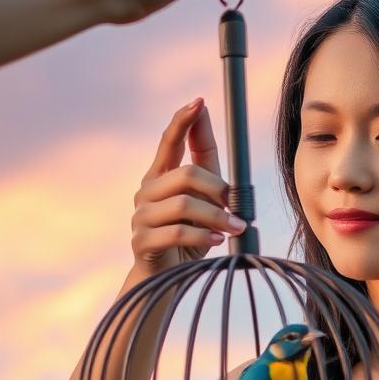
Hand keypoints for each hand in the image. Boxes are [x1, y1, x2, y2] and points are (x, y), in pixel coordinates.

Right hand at [130, 97, 246, 274]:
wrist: (167, 277)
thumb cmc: (187, 236)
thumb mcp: (202, 200)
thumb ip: (207, 167)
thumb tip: (208, 122)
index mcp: (160, 177)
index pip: (169, 142)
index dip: (182, 121)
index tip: (198, 102)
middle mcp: (146, 192)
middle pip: (186, 175)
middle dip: (218, 189)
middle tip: (237, 207)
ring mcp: (141, 216)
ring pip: (184, 205)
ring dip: (217, 217)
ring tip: (235, 228)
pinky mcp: (142, 241)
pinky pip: (178, 232)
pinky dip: (203, 236)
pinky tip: (217, 241)